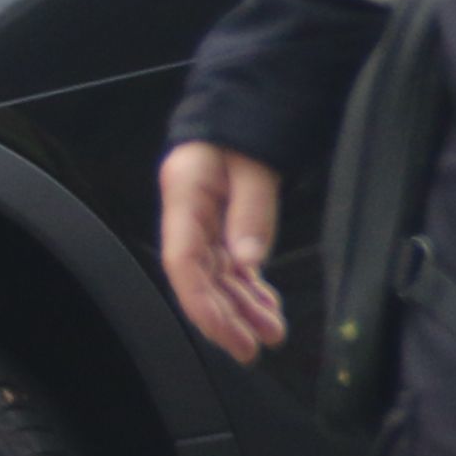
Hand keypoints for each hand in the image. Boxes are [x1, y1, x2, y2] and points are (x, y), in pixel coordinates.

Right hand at [160, 141, 287, 361]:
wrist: (242, 106)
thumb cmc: (242, 128)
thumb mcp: (252, 164)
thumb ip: (251, 212)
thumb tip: (249, 260)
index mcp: (185, 197)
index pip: (184, 261)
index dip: (201, 303)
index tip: (227, 333)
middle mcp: (187, 215)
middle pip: (198, 277)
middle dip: (224, 316)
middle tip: (252, 349)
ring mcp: (202, 221)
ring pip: (216, 276)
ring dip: (241, 307)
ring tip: (271, 333)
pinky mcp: (220, 224)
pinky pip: (230, 264)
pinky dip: (248, 288)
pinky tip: (266, 307)